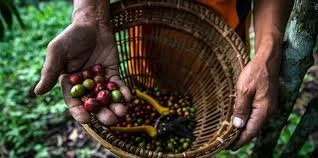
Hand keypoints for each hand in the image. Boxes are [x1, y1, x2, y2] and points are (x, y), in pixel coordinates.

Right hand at [34, 0, 131, 124]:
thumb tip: (38, 92)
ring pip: (108, 98)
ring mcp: (100, 81)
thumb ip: (50, 71)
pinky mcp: (112, 74)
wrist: (92, 24)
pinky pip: (118, 86)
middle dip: (103, 114)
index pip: (74, 102)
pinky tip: (129, 97)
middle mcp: (85, 86)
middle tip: (112, 120)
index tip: (87, 120)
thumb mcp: (57, 51)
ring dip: (116, 106)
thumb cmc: (71, 36)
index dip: (80, 112)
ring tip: (123, 112)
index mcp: (69, 84)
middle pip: (94, 105)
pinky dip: (123, 92)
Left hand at [231, 41, 280, 149]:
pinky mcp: (266, 101)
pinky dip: (248, 120)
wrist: (267, 59)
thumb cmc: (255, 72)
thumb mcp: (244, 90)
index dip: (240, 140)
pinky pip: (257, 115)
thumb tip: (238, 125)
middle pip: (254, 128)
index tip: (230, 147)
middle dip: (241, 136)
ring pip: (255, 122)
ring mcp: (269, 106)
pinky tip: (240, 120)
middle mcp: (268, 110)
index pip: (251, 131)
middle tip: (228, 142)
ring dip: (245, 128)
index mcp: (264, 110)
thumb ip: (241, 109)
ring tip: (232, 134)